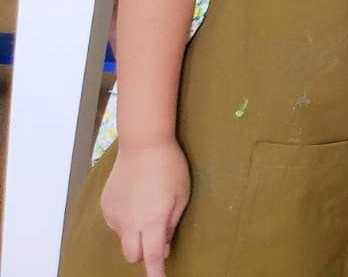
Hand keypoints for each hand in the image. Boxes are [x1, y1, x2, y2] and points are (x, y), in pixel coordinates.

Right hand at [101, 138, 189, 275]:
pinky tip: (135, 200)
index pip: (152, 257)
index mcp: (152, 221)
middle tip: (156, 236)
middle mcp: (130, 223)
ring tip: (147, 208)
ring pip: (122, 239)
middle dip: (143, 253)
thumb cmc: (170, 168)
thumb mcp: (182, 196)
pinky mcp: (105, 206)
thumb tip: (163, 246)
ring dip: (134, 235)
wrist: (143, 144)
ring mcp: (114, 215)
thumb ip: (171, 224)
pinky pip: (115, 223)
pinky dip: (125, 220)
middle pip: (132, 255)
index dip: (155, 272)